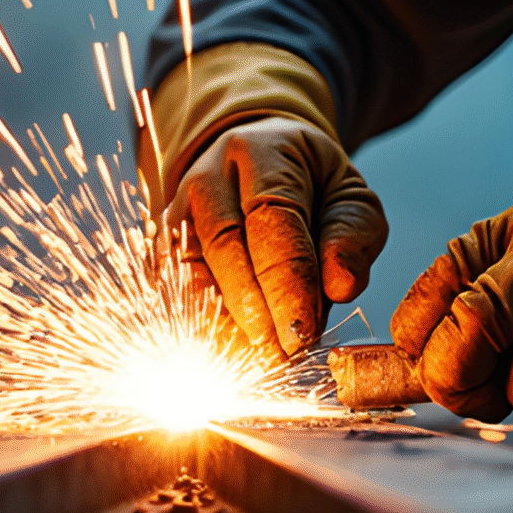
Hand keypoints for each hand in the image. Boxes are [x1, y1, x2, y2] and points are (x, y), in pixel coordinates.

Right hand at [166, 116, 385, 356]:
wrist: (260, 159)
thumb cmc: (311, 186)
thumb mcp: (349, 198)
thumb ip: (352, 237)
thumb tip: (341, 287)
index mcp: (263, 153)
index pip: (272, 219)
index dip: (285, 283)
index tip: (301, 333)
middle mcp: (210, 175)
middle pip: (222, 246)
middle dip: (251, 309)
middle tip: (279, 355)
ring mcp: (176, 207)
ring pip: (187, 270)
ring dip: (220, 323)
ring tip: (255, 359)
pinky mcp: (160, 242)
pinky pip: (169, 287)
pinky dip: (197, 324)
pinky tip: (227, 351)